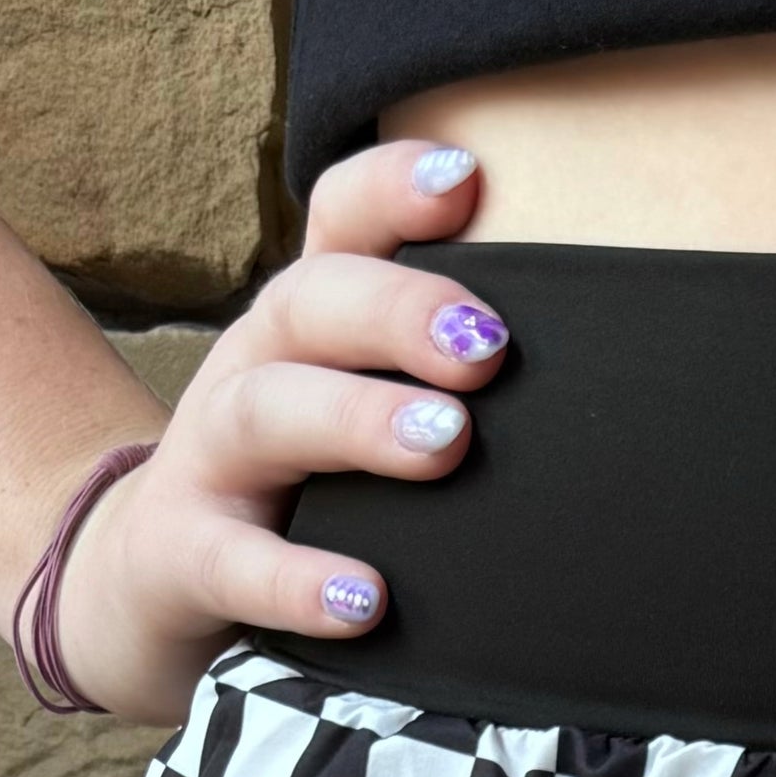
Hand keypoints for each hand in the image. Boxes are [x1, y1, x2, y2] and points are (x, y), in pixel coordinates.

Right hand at [41, 140, 507, 724]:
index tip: (468, 178)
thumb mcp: (364, 411)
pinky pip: (235, 564)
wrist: (157, 581)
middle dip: (399, 312)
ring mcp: (213, 462)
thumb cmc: (308, 488)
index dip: (391, 190)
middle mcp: (256, 369)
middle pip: (311, 304)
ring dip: (357, 421)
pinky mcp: (187, 557)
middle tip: (488, 346)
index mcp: (309, 325)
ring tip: (445, 442)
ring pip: (269, 414)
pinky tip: (365, 598)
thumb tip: (618, 367)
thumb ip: (455, 381)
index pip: (340, 225)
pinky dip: (297, 582)